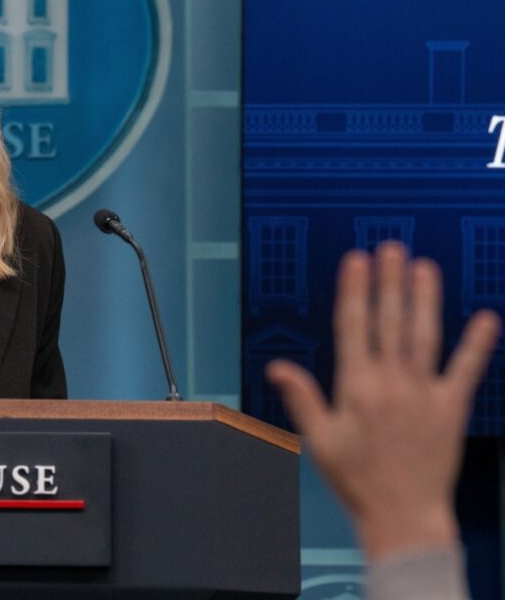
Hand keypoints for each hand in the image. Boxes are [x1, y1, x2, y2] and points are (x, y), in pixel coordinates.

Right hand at [266, 242, 499, 560]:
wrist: (403, 513)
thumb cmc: (357, 480)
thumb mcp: (319, 439)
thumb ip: (302, 398)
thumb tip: (278, 367)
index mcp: (356, 387)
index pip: (354, 327)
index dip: (355, 291)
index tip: (356, 262)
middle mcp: (392, 383)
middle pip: (390, 322)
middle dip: (389, 282)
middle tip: (391, 249)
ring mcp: (425, 394)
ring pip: (425, 336)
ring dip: (425, 299)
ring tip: (424, 268)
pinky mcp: (452, 408)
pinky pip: (466, 370)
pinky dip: (477, 344)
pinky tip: (486, 319)